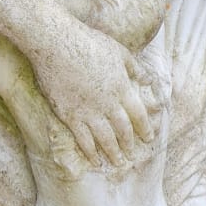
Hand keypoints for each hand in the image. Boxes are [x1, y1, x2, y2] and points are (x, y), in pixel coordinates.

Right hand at [31, 22, 154, 167]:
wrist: (56, 45)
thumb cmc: (88, 43)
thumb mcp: (118, 51)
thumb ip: (135, 68)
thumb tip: (149, 80)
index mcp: (122, 88)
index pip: (138, 114)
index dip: (145, 128)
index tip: (149, 138)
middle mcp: (108, 103)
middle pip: (123, 129)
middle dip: (129, 144)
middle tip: (132, 155)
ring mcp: (88, 111)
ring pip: (105, 138)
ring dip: (113, 152)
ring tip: (117, 163)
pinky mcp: (70, 115)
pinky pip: (82, 138)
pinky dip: (90, 151)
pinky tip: (94, 160)